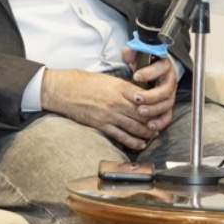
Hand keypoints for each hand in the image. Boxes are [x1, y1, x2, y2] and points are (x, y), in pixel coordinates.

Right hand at [41, 67, 160, 151]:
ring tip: (153, 135)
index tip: (160, 108)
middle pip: (143, 114)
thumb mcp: (106, 78)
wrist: (62, 90)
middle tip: (161, 124)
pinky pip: (122, 137)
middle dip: (154, 121)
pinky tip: (141, 144)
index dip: (155, 104)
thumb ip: (122, 87)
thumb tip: (137, 94)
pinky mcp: (102, 126)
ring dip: (147, 133)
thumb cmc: (82, 81)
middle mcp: (117, 102)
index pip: (144, 97)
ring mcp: (110, 115)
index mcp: (119, 87)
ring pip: (135, 127)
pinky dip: (134, 142)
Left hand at [120, 48, 178, 136]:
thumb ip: (132, 52)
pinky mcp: (168, 107)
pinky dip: (160, 122)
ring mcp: (170, 95)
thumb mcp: (138, 55)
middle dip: (151, 96)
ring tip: (140, 111)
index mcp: (164, 66)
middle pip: (165, 90)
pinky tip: (149, 125)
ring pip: (166, 104)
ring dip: (154, 110)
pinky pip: (167, 116)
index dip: (149, 73)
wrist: (153, 72)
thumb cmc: (144, 64)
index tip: (136, 76)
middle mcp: (170, 81)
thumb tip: (128, 51)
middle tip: (137, 99)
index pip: (160, 68)